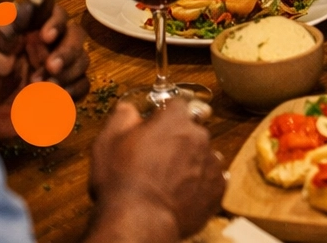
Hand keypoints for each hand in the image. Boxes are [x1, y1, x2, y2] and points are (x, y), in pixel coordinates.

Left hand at [0, 3, 89, 140]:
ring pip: (82, 62)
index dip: (58, 22)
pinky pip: (82, 87)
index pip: (57, 16)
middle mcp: (49, 48)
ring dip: (67, 74)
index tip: (46, 36)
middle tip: (51, 67)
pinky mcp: (62, 93)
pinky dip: (72, 91)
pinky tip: (52, 98)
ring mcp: (58, 71)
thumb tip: (30, 5)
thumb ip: (6, 27)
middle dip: (68, 52)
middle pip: (77, 37)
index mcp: (32, 33)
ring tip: (42, 89)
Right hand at [87, 101, 223, 242]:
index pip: (176, 104)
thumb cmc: (121, 181)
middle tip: (158, 158)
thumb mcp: (108, 142)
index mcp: (175, 120)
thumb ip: (122, 117)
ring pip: (203, 154)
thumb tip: (129, 108)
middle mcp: (199, 136)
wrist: (140, 221)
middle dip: (178, 139)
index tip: (155, 125)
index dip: (164, 114)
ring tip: (169, 180)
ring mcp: (212, 162)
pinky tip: (182, 193)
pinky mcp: (218, 187)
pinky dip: (200, 184)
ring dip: (191, 162)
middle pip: (192, 130)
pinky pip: (211, 179)